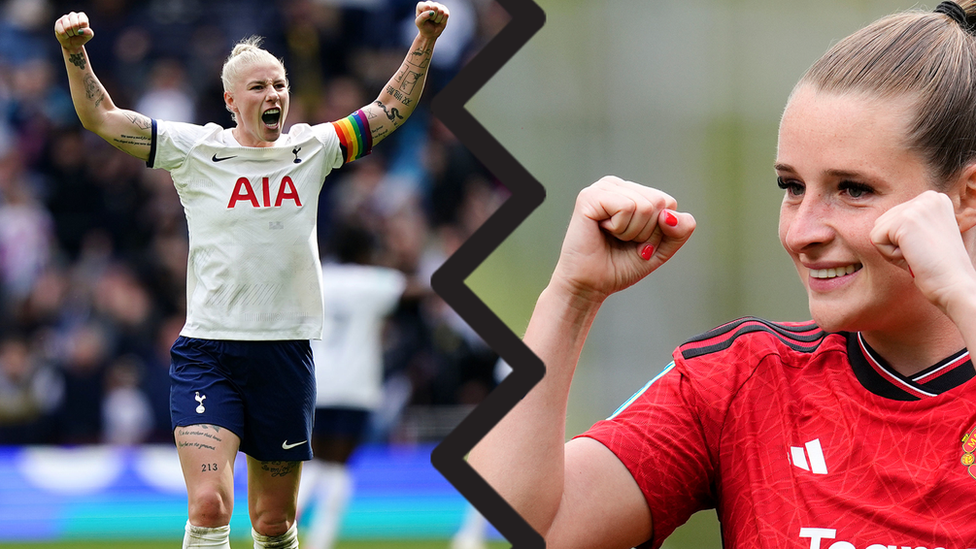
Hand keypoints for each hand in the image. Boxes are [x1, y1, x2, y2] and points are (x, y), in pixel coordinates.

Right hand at [54, 12, 93, 50]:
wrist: (72, 44)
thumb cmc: (81, 37)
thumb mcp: (88, 36)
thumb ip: (88, 32)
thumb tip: (81, 31)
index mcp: (81, 16)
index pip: (83, 22)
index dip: (82, 29)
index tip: (82, 31)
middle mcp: (73, 15)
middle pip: (75, 24)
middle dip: (76, 32)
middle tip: (76, 33)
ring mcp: (64, 18)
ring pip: (67, 27)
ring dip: (70, 34)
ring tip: (71, 34)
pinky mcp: (58, 22)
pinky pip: (62, 31)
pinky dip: (65, 36)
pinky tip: (66, 34)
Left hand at [416, 2, 448, 39]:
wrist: (431, 33)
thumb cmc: (424, 27)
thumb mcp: (419, 23)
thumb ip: (423, 16)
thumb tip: (432, 12)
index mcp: (421, 5)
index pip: (426, 6)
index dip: (427, 14)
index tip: (425, 19)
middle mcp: (429, 3)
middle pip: (435, 7)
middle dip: (433, 17)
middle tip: (430, 20)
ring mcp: (438, 6)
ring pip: (441, 11)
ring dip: (438, 19)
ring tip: (434, 20)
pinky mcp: (444, 10)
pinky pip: (446, 14)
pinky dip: (443, 20)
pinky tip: (439, 20)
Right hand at [550, 176, 695, 303]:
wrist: (588, 285)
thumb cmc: (618, 266)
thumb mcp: (660, 249)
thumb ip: (680, 231)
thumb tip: (670, 214)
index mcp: (631, 192)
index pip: (668, 202)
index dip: (658, 231)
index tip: (636, 243)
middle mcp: (617, 185)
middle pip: (659, 202)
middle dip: (646, 232)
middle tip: (622, 242)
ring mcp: (603, 188)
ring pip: (644, 206)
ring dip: (631, 232)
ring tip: (612, 237)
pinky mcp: (590, 196)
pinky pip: (626, 208)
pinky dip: (619, 228)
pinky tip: (602, 231)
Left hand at [871, 190, 975, 315]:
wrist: (955, 284)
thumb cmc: (937, 267)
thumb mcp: (923, 237)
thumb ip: (906, 224)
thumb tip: (879, 222)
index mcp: (935, 199)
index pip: (893, 217)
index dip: (902, 240)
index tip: (926, 249)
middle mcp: (929, 197)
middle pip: (883, 221)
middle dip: (895, 244)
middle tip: (921, 254)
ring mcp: (918, 206)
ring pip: (877, 230)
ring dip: (891, 250)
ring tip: (917, 255)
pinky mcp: (906, 220)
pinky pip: (875, 239)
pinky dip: (889, 254)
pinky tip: (912, 257)